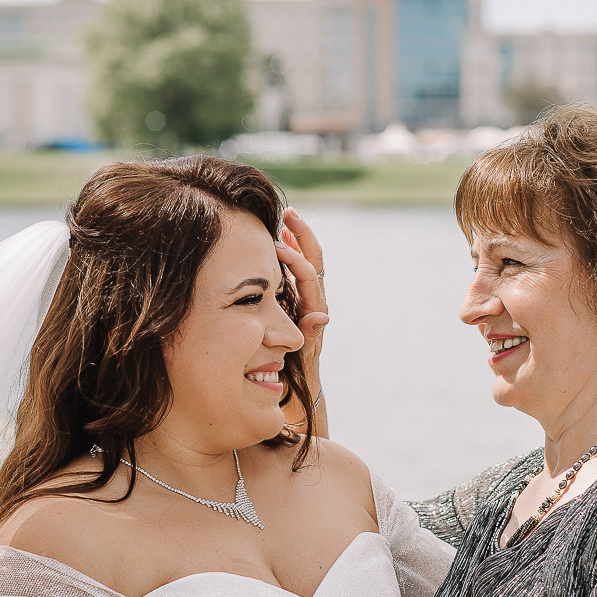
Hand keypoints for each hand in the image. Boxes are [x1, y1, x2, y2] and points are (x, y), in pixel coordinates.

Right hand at [276, 209, 326, 391]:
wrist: (300, 383)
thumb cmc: (296, 371)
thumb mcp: (302, 353)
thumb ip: (310, 335)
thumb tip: (322, 317)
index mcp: (314, 309)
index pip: (307, 274)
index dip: (293, 258)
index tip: (274, 244)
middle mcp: (314, 299)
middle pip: (314, 259)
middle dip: (303, 235)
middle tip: (289, 213)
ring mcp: (307, 297)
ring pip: (307, 260)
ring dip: (297, 238)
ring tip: (286, 218)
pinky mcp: (299, 299)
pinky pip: (298, 269)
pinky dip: (291, 251)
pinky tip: (279, 238)